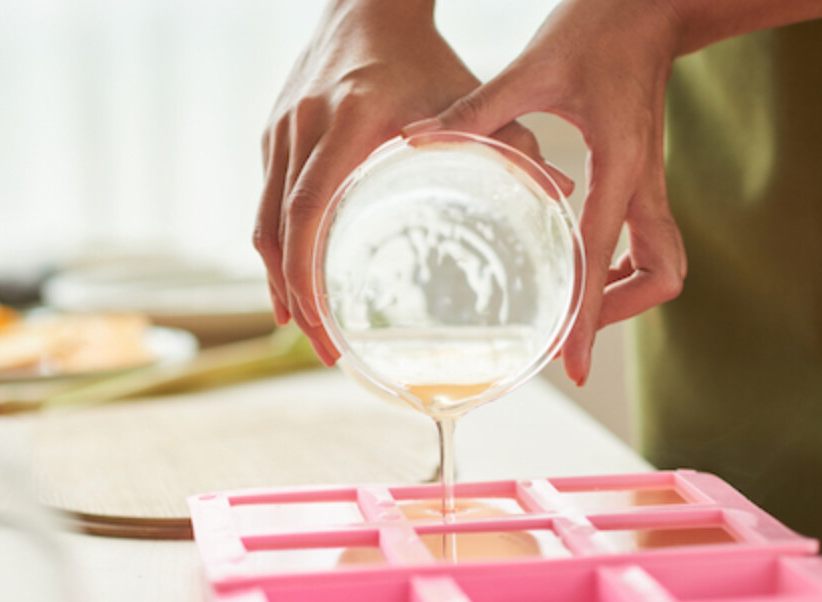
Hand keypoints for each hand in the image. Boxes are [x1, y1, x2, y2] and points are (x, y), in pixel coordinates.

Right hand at [254, 0, 572, 363]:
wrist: (367, 3)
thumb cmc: (422, 55)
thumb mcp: (465, 95)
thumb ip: (512, 142)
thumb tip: (558, 194)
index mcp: (348, 123)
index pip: (309, 213)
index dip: (308, 278)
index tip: (325, 327)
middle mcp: (303, 127)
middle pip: (276, 230)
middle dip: (294, 297)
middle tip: (321, 346)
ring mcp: (280, 130)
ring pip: (263, 220)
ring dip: (278, 278)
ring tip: (303, 324)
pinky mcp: (274, 132)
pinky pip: (266, 199)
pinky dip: (277, 244)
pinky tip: (293, 276)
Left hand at [406, 0, 687, 384]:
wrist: (654, 2)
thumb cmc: (600, 27)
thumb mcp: (534, 68)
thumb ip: (477, 112)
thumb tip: (417, 141)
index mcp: (620, 165)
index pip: (606, 259)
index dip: (590, 319)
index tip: (572, 366)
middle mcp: (644, 183)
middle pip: (660, 276)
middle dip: (621, 311)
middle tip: (574, 330)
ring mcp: (651, 182)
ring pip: (664, 263)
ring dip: (627, 292)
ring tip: (578, 304)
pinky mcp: (646, 175)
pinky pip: (650, 240)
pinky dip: (623, 264)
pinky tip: (584, 259)